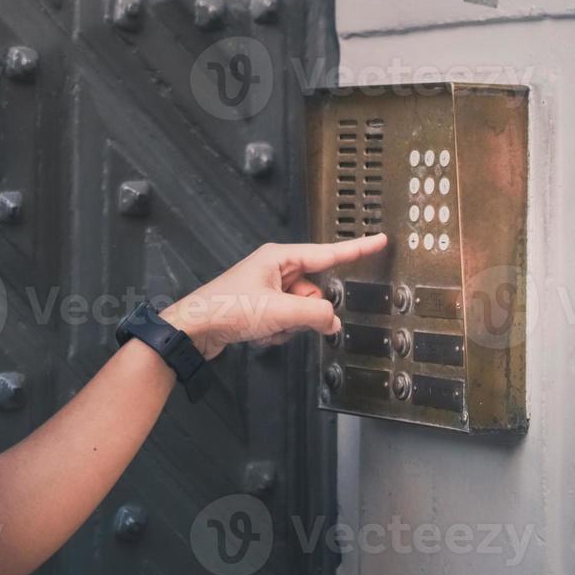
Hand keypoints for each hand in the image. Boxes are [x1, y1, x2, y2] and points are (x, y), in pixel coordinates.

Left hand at [159, 233, 387, 358]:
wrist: (194, 329)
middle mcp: (275, 269)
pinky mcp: (261, 308)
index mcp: (280, 257)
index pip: (328, 253)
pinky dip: (278, 332)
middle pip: (314, 292)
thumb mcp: (279, 312)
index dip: (357, 249)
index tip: (380, 240)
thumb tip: (334, 321)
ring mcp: (268, 289)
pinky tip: (258, 334)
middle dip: (305, 312)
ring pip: (302, 310)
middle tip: (282, 318)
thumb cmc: (226, 308)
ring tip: (264, 326)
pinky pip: (287, 322)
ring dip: (289, 325)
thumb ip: (315, 315)